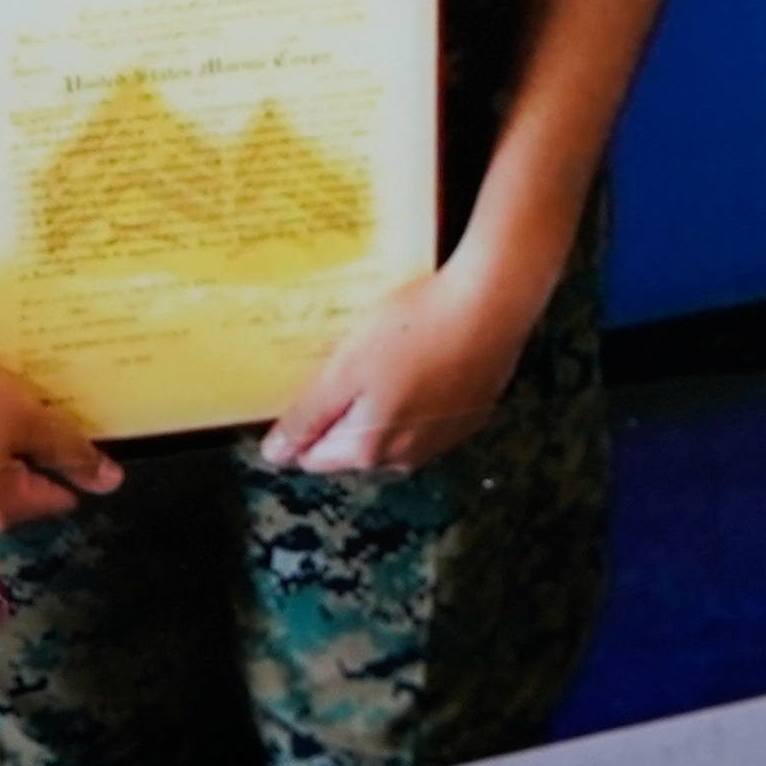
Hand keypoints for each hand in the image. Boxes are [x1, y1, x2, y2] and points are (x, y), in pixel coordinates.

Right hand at [0, 357, 116, 536]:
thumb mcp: (27, 418)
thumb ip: (71, 450)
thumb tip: (111, 481)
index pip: (55, 499)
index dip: (70, 461)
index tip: (68, 431)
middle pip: (22, 489)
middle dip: (33, 455)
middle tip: (36, 413)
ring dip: (4, 446)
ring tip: (6, 407)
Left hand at [257, 237, 559, 477]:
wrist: (491, 306)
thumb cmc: (413, 330)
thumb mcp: (345, 368)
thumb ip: (308, 416)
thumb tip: (275, 455)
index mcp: (369, 450)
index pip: (314, 456)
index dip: (306, 419)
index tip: (317, 380)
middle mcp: (406, 458)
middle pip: (353, 445)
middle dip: (345, 410)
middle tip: (351, 359)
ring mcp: (442, 442)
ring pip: (391, 432)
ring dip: (382, 402)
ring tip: (388, 352)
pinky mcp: (469, 418)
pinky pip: (426, 417)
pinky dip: (418, 394)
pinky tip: (424, 357)